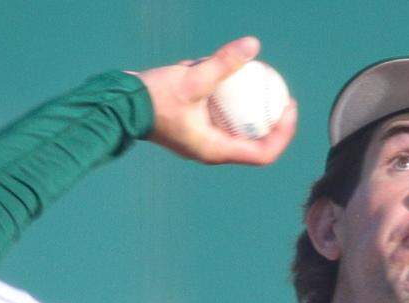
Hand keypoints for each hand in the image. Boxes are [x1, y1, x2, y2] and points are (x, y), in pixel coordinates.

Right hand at [130, 36, 297, 165]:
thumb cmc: (153, 97)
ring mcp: (202, 141)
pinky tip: (235, 78)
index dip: (284, 133)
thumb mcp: (192, 77)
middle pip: (256, 143)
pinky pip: (222, 118)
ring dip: (253, 112)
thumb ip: (222, 62)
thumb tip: (252, 45)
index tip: (289, 107)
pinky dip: (232, 103)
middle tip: (284, 96)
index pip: (263, 153)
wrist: (119, 106)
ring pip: (239, 130)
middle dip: (274, 122)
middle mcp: (212, 151)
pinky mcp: (193, 128)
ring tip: (264, 86)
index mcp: (216, 150)